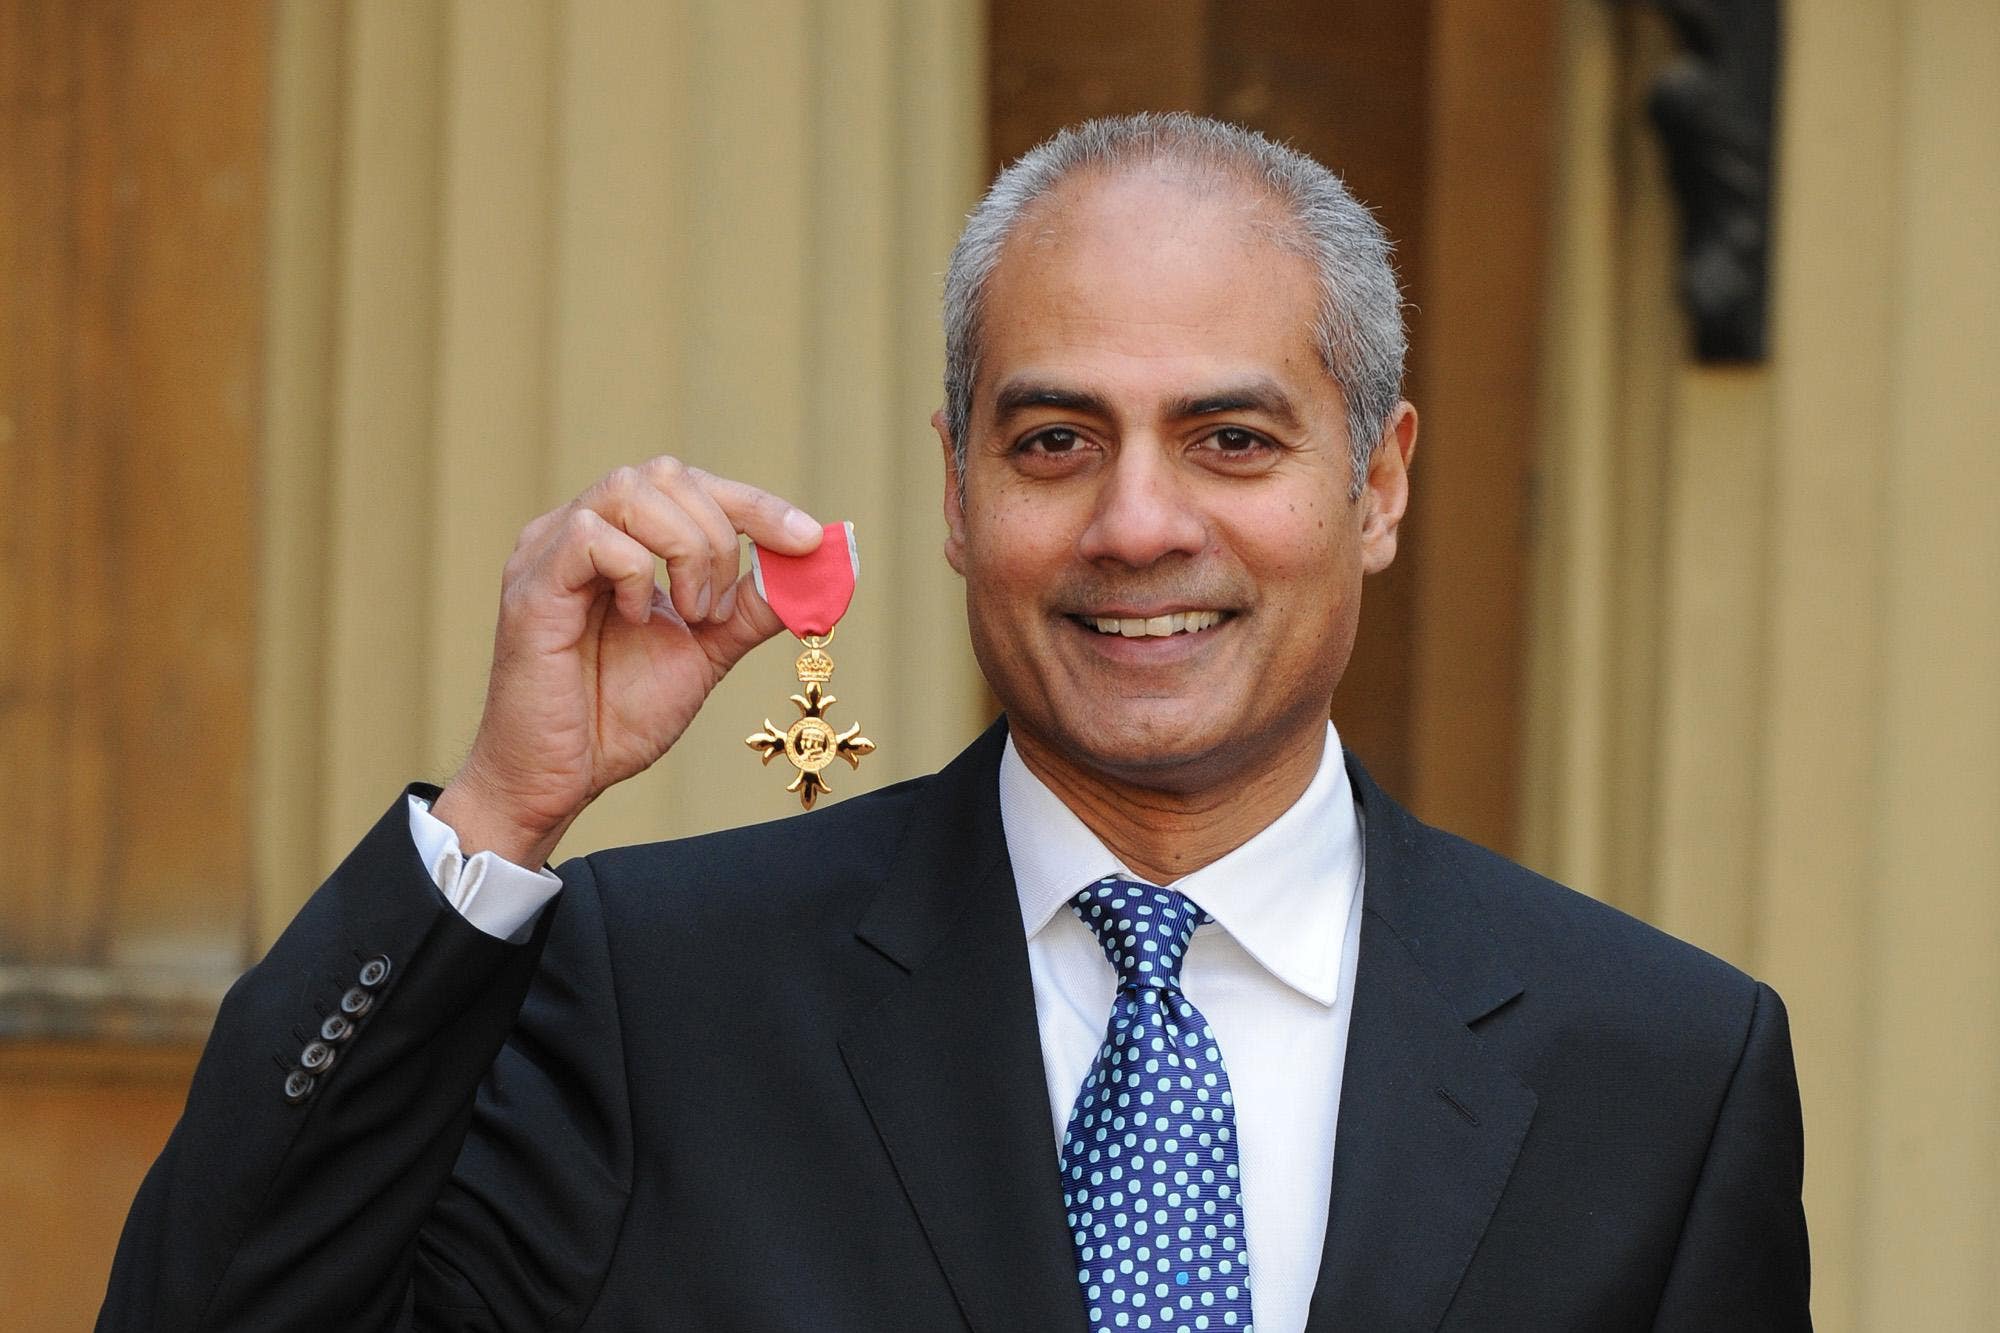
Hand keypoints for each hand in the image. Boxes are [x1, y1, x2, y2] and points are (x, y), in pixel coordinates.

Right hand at [431, 457, 821, 865]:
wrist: (560, 778)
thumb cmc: (617, 715)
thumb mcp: (706, 651)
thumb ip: (751, 605)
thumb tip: (817, 568)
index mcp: (617, 538)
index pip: (691, 485)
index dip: (756, 504)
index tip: (809, 540)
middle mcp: (578, 530)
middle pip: (665, 474)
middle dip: (721, 534)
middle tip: (719, 610)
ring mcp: (548, 551)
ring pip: (630, 489)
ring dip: (685, 549)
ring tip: (690, 614)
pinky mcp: (530, 584)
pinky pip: (592, 536)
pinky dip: (635, 574)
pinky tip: (636, 621)